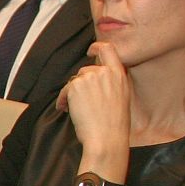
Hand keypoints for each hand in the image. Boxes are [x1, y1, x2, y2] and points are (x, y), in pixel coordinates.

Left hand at [59, 40, 131, 159]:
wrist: (106, 138)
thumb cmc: (114, 125)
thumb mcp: (121, 98)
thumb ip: (111, 83)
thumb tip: (97, 78)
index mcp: (119, 75)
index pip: (108, 50)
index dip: (96, 47)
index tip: (90, 50)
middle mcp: (105, 73)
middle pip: (86, 70)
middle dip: (80, 84)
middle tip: (81, 102)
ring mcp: (89, 78)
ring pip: (74, 81)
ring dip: (71, 94)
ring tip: (75, 109)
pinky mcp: (75, 86)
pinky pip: (64, 90)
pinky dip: (63, 100)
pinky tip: (66, 110)